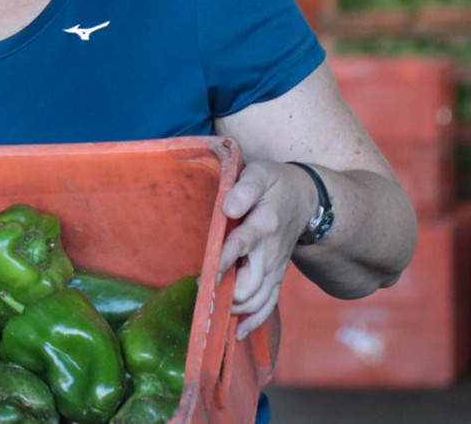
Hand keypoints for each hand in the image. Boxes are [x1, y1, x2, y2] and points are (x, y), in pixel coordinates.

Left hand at [215, 160, 318, 339]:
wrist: (307, 199)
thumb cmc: (275, 184)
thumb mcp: (260, 174)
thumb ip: (243, 190)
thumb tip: (227, 208)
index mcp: (264, 225)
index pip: (239, 247)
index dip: (221, 264)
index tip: (203, 278)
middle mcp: (270, 253)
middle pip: (249, 286)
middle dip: (224, 294)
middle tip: (200, 293)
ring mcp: (275, 268)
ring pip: (257, 301)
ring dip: (234, 309)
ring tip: (211, 311)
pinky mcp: (276, 277)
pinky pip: (268, 305)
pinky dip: (253, 321)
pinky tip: (236, 332)